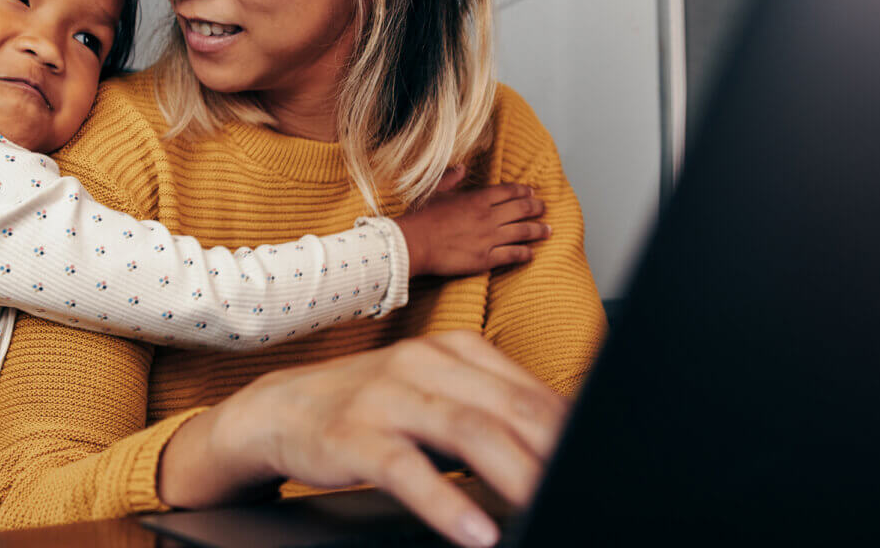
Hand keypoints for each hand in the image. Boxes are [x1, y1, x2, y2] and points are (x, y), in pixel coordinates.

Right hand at [158, 331, 567, 547]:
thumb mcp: (435, 392)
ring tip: (547, 503)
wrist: (282, 406)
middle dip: (554, 449)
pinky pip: (406, 469)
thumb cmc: (372, 405)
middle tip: (584, 484)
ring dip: (515, 473)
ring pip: (468, 431)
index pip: (527, 389)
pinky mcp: (355, 435)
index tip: (597, 460)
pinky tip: (475, 531)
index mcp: (454, 350)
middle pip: (507, 407)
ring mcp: (388, 397)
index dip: (569, 428)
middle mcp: (425, 365)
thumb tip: (558, 441)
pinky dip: (445, 503)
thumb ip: (490, 409)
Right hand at [394, 167, 549, 277]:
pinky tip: (532, 254)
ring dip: (538, 230)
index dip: (524, 191)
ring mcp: (489, 238)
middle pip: (522, 209)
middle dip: (537, 208)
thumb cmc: (422, 217)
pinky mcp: (485, 258)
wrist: (414, 243)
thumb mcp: (436, 191)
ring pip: (523, 232)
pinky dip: (525, 254)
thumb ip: (452, 178)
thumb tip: (462, 167)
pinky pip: (513, 255)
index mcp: (477, 198)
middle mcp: (488, 216)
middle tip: (545, 208)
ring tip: (548, 230)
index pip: (509, 192)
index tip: (532, 193)